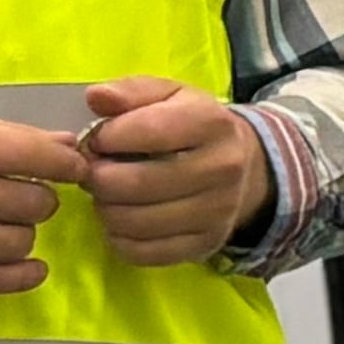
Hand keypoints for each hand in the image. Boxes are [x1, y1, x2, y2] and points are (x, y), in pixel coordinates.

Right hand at [0, 113, 84, 292]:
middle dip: (44, 199)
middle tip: (29, 195)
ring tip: (10, 223)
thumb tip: (65, 145)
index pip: (29, 153)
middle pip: (30, 201)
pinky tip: (28, 265)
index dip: (66, 163)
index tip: (74, 167)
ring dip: (26, 234)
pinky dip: (22, 275)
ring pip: (16, 242)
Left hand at [75, 79, 272, 269]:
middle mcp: (222, 169)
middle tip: (95, 172)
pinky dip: (120, 238)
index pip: (149, 131)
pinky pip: (142, 252)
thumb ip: (131, 91)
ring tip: (109, 195)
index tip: (98, 140)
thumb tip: (96, 97)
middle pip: (136, 183)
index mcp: (212, 124)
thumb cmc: (193, 126)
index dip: (107, 137)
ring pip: (134, 221)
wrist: (247, 167)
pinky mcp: (205, 245)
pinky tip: (123, 220)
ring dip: (106, 209)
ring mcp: (217, 212)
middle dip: (99, 178)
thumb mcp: (169, 96)